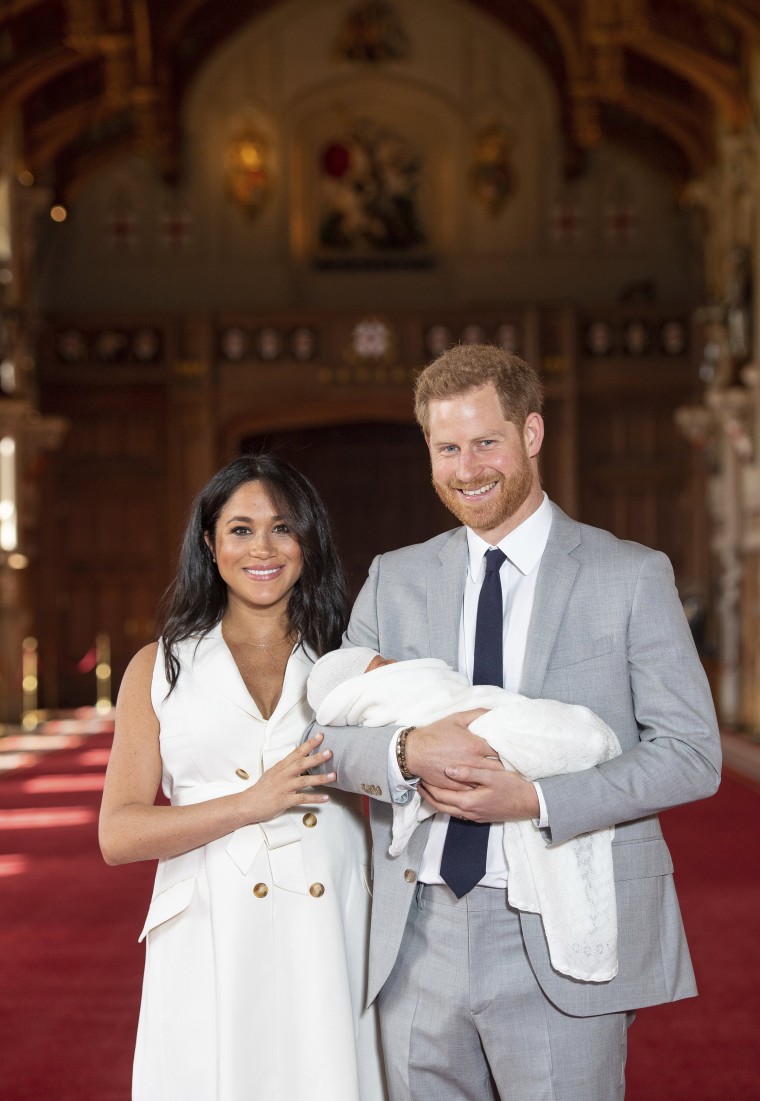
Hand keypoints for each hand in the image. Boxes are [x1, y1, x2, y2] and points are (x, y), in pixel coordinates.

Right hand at [244, 732, 335, 822]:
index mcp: (280, 767)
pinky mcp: (285, 801)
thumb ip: (286, 767)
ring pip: (304, 781)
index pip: (296, 752)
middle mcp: (283, 775)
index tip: (320, 736)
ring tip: (333, 776)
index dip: (309, 744)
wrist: (248, 804)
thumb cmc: (261, 789)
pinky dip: (315, 798)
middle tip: (329, 752)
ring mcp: (284, 788)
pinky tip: (326, 798)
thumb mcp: (272, 773)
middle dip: (316, 758)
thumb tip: (299, 759)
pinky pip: (302, 798)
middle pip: (301, 764)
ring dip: (320, 778)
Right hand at [404, 710, 502, 789]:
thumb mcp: (456, 718)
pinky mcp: (457, 787)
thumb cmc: (436, 733)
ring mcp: (465, 777)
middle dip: (504, 765)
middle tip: (508, 762)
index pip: (501, 750)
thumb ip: (477, 714)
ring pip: (488, 780)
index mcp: (475, 746)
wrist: (414, 752)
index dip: (507, 749)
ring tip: (499, 774)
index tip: (510, 748)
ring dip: (494, 777)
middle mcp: (473, 762)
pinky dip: (480, 786)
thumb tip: (494, 712)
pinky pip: (475, 789)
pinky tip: (483, 783)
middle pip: (498, 767)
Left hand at [420, 766, 539, 822]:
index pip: (440, 796)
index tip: (420, 776)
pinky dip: (447, 803)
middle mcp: (468, 812)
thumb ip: (470, 773)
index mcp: (469, 802)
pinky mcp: (479, 816)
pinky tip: (448, 794)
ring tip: (429, 787)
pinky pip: (457, 811)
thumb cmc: (512, 787)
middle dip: (427, 795)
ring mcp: (474, 816)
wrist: (530, 804)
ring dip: (436, 800)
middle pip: (440, 806)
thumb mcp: (492, 776)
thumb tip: (448, 770)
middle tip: (418, 782)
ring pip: (448, 810)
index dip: (428, 787)